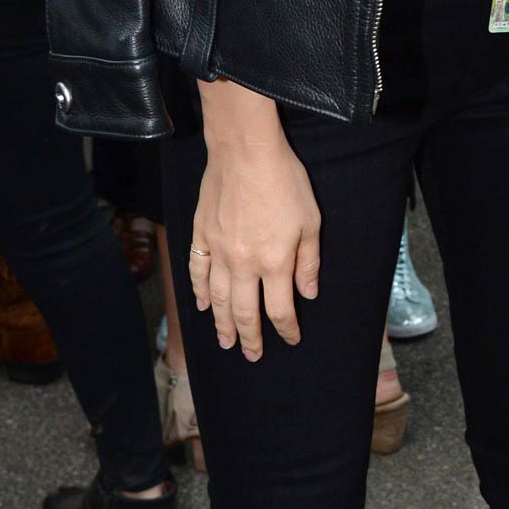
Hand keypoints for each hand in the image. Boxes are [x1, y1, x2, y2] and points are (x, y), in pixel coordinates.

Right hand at [189, 86, 320, 359]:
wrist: (245, 152)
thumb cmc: (285, 181)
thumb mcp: (311, 221)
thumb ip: (309, 262)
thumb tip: (308, 293)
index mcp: (275, 263)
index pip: (281, 309)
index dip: (286, 330)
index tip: (291, 339)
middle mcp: (244, 264)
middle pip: (245, 313)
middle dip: (251, 338)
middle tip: (252, 356)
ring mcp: (218, 251)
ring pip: (218, 299)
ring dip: (222, 324)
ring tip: (225, 342)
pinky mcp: (201, 236)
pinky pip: (197, 273)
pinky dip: (199, 292)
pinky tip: (202, 306)